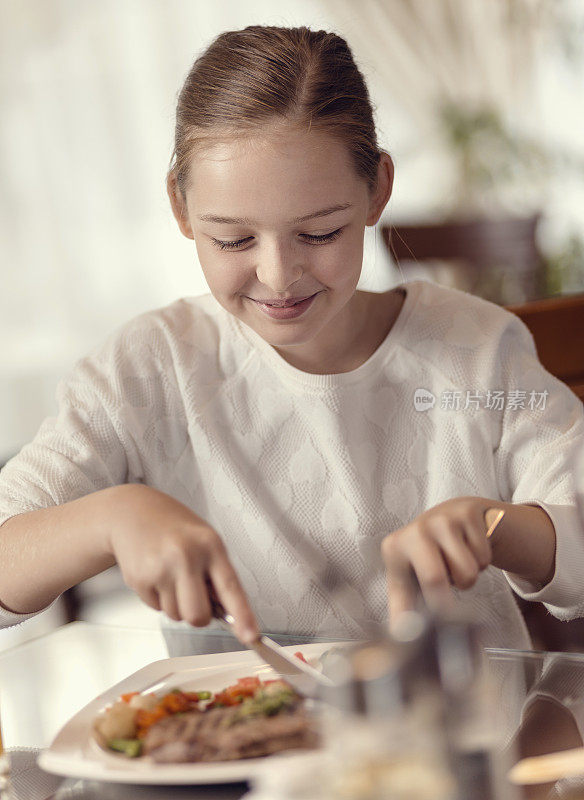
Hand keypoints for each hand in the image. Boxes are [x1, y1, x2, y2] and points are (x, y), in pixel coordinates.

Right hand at [104, 484, 258, 643]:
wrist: (132, 512)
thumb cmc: (174, 527)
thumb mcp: (204, 539)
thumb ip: (217, 572)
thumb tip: (227, 611)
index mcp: (210, 545)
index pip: (230, 587)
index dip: (243, 615)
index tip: (251, 636)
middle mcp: (186, 556)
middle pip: (198, 615)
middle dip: (197, 616)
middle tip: (193, 596)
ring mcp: (161, 569)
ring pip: (176, 616)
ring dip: (175, 604)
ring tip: (171, 575)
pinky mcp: (139, 579)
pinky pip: (156, 608)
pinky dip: (157, 598)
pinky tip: (155, 574)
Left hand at [381, 497, 492, 624]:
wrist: (451, 516)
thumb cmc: (427, 554)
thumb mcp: (409, 576)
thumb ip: (404, 607)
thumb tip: (400, 634)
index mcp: (395, 547)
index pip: (408, 589)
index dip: (428, 609)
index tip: (441, 620)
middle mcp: (416, 530)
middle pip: (436, 579)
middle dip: (451, 591)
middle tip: (453, 584)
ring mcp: (443, 519)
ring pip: (468, 572)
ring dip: (468, 575)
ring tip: (456, 561)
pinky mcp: (469, 512)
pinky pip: (485, 556)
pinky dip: (482, 559)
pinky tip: (468, 546)